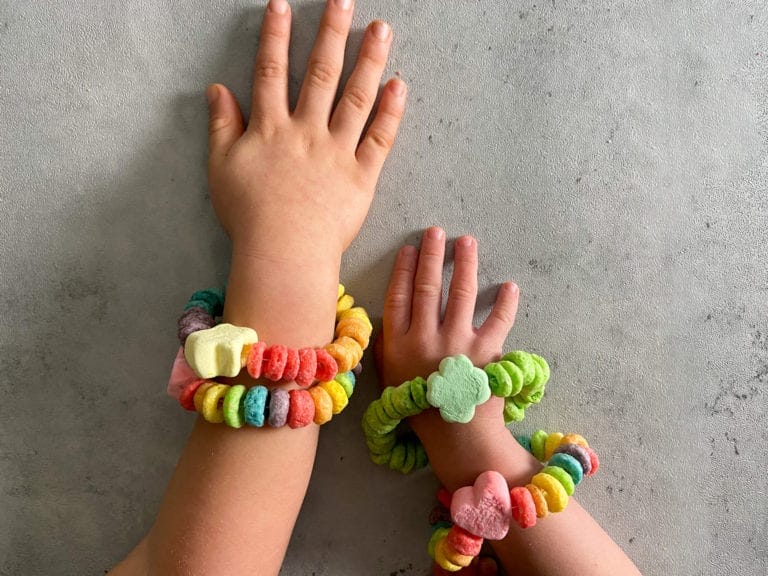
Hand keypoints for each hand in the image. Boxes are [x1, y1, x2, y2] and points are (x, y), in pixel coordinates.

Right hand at [205, 0, 406, 262]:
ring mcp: (337, 152)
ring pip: (356, 98)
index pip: (271, 72)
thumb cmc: (249, 216)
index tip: (282, 7)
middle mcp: (307, 132)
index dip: (275, 37)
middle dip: (332, 33)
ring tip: (381, 29)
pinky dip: (391, 112)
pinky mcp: (362, 176)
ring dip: (369, 60)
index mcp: (271, 129)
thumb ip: (221, 127)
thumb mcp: (222, 169)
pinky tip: (399, 85)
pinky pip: (379, 139)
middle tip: (343, 1)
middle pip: (321, 73)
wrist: (283, 252)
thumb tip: (216, 90)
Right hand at [379, 226, 528, 488]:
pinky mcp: (486, 351)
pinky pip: (498, 320)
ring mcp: (457, 343)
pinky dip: (505, 302)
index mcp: (399, 345)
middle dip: (431, 255)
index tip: (409, 249)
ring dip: (464, 264)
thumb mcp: (391, 382)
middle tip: (435, 231)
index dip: (403, 270)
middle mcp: (426, 338)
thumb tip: (388, 321)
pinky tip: (509, 285)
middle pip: (427, 287)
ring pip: (460, 293)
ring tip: (466, 242)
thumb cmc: (421, 412)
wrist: (458, 438)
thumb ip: (387, 351)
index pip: (398, 297)